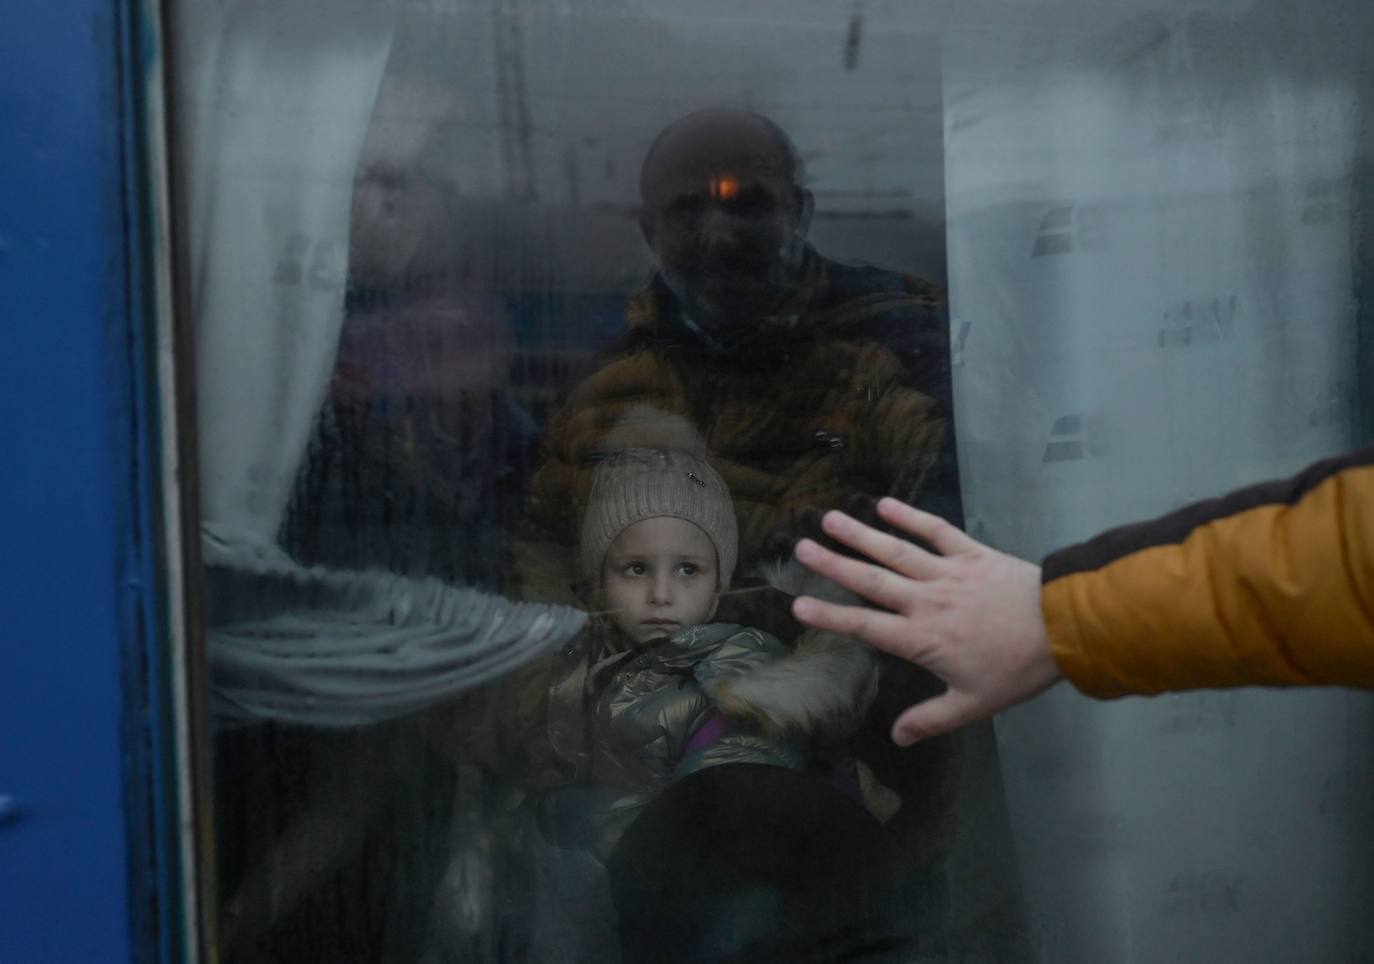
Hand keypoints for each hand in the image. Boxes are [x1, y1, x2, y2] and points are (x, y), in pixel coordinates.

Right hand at [790, 497, 1062, 744]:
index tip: (797, 606)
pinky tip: (886, 504)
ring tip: (830, 518)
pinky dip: (911, 516)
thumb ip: (932, 718)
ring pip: (896, 551)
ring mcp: (947, 572)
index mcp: (921, 638)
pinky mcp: (971, 553)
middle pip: (871, 581)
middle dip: (833, 565)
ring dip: (861, 534)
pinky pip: (936, 531)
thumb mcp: (973, 703)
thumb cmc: (1017, 669)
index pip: (865, 627)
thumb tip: (896, 737)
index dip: (830, 617)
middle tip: (800, 547)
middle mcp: (925, 600)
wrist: (1065, 627)